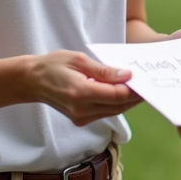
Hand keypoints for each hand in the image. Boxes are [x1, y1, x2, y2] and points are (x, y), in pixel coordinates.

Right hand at [25, 50, 141, 126]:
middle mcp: (81, 110)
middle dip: (134, 95)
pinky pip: (106, 112)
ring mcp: (81, 117)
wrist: (32, 81)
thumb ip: (104, 70)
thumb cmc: (54, 65)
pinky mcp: (81, 120)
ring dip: (127, 100)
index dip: (133, 89)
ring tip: (138, 87)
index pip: (116, 95)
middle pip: (118, 105)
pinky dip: (116, 103)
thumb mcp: (79, 59)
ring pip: (114, 111)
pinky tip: (122, 92)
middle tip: (147, 83)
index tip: (143, 79)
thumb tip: (126, 75)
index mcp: (80, 92)